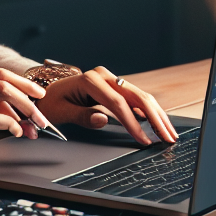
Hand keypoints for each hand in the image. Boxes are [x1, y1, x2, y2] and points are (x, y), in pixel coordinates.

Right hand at [0, 68, 48, 164]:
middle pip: (4, 83)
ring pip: (0, 97)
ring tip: (33, 126)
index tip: (38, 93)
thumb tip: (11, 113)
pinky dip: (7, 124)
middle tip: (42, 114)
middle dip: (29, 98)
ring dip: (23, 111)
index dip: (22, 82)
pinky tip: (14, 131)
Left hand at [39, 66, 178, 145]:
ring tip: (169, 133)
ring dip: (157, 115)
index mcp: (91, 80)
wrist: (46, 91)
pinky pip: (135, 99)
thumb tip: (103, 120)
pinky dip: (149, 112)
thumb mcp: (61, 111)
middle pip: (137, 97)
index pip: (118, 104)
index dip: (133, 123)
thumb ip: (82, 116)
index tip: (144, 140)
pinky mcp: (114, 86)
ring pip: (141, 96)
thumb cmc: (51, 102)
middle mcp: (104, 76)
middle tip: (168, 137)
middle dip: (155, 118)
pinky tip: (158, 123)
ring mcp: (111, 79)